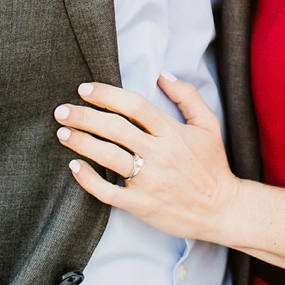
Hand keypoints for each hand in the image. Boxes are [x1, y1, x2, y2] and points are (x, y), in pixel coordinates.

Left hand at [54, 72, 240, 243]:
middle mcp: (158, 153)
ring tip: (63, 132)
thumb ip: (188, 96)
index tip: (85, 88)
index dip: (107, 94)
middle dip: (84, 116)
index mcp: (172, 132)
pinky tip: (74, 167)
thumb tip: (163, 75)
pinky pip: (107, 192)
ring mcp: (148, 180)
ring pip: (107, 156)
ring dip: (81, 142)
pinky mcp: (140, 205)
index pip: (134, 106)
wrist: (221, 209)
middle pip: (114, 128)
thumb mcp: (209, 125)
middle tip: (62, 110)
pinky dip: (88, 179)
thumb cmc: (213, 166)